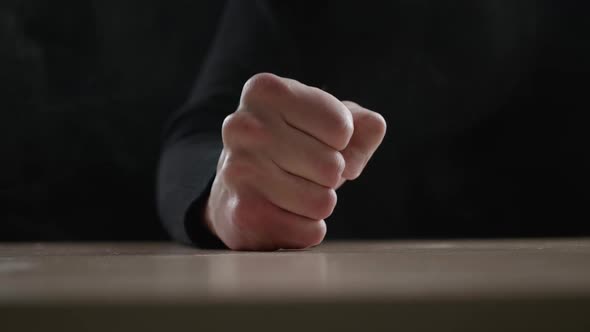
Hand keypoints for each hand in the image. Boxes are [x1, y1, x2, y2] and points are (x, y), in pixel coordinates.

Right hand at [203, 73, 385, 249]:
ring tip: (291, 192)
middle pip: (333, 166)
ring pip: (323, 202)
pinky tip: (282, 214)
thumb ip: (362, 124)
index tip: (314, 140)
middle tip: (301, 171)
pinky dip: (306, 230)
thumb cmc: (292, 147)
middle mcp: (243, 126)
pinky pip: (309, 232)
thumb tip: (367, 137)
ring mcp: (238, 170)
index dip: (340, 142)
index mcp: (266, 91)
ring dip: (318, 203)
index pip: (342, 128)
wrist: (238, 187)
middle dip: (329, 175)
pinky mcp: (242, 214)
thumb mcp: (328, 124)